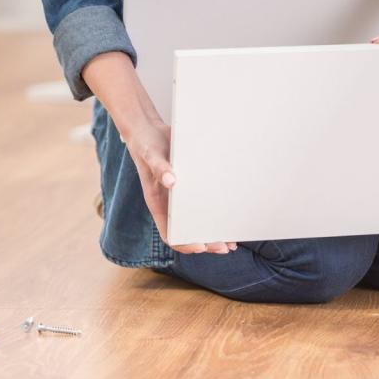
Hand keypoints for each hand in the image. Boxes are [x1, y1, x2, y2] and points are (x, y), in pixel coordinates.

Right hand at [123, 119, 236, 254]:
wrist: (150, 130)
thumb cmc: (146, 146)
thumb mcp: (151, 156)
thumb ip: (159, 168)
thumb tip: (172, 181)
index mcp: (158, 204)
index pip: (170, 233)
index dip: (185, 243)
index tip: (201, 247)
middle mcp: (171, 205)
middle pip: (189, 231)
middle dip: (207, 242)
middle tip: (226, 247)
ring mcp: (182, 197)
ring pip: (199, 221)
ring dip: (214, 231)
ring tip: (232, 242)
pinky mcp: (193, 186)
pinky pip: (206, 203)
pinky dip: (218, 212)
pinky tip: (231, 214)